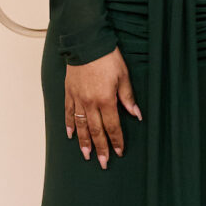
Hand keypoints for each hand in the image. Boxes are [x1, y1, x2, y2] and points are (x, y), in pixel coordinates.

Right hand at [65, 46, 141, 167]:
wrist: (86, 43)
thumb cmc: (107, 57)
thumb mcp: (123, 76)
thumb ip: (128, 97)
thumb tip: (136, 114)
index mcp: (106, 100)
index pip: (112, 126)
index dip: (116, 140)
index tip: (119, 152)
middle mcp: (90, 103)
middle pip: (96, 131)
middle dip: (100, 148)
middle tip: (103, 163)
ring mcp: (78, 99)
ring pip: (81, 126)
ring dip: (84, 142)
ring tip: (86, 155)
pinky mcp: (69, 92)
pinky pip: (68, 113)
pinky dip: (70, 125)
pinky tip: (71, 135)